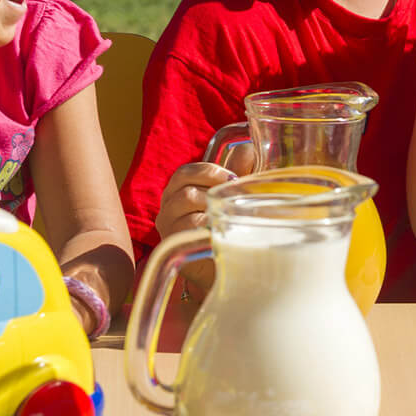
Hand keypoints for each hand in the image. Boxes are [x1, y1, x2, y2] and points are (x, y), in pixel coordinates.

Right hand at [156, 159, 248, 296]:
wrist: (222, 268)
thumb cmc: (227, 228)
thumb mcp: (233, 196)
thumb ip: (238, 172)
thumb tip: (247, 147)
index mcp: (179, 191)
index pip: (185, 172)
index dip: (208, 172)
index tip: (232, 178)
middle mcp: (168, 206)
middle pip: (184, 187)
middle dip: (212, 188)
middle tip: (232, 197)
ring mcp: (168, 226)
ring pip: (186, 203)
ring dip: (211, 206)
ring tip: (228, 216)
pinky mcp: (173, 242)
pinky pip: (188, 226)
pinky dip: (207, 225)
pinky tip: (221, 230)